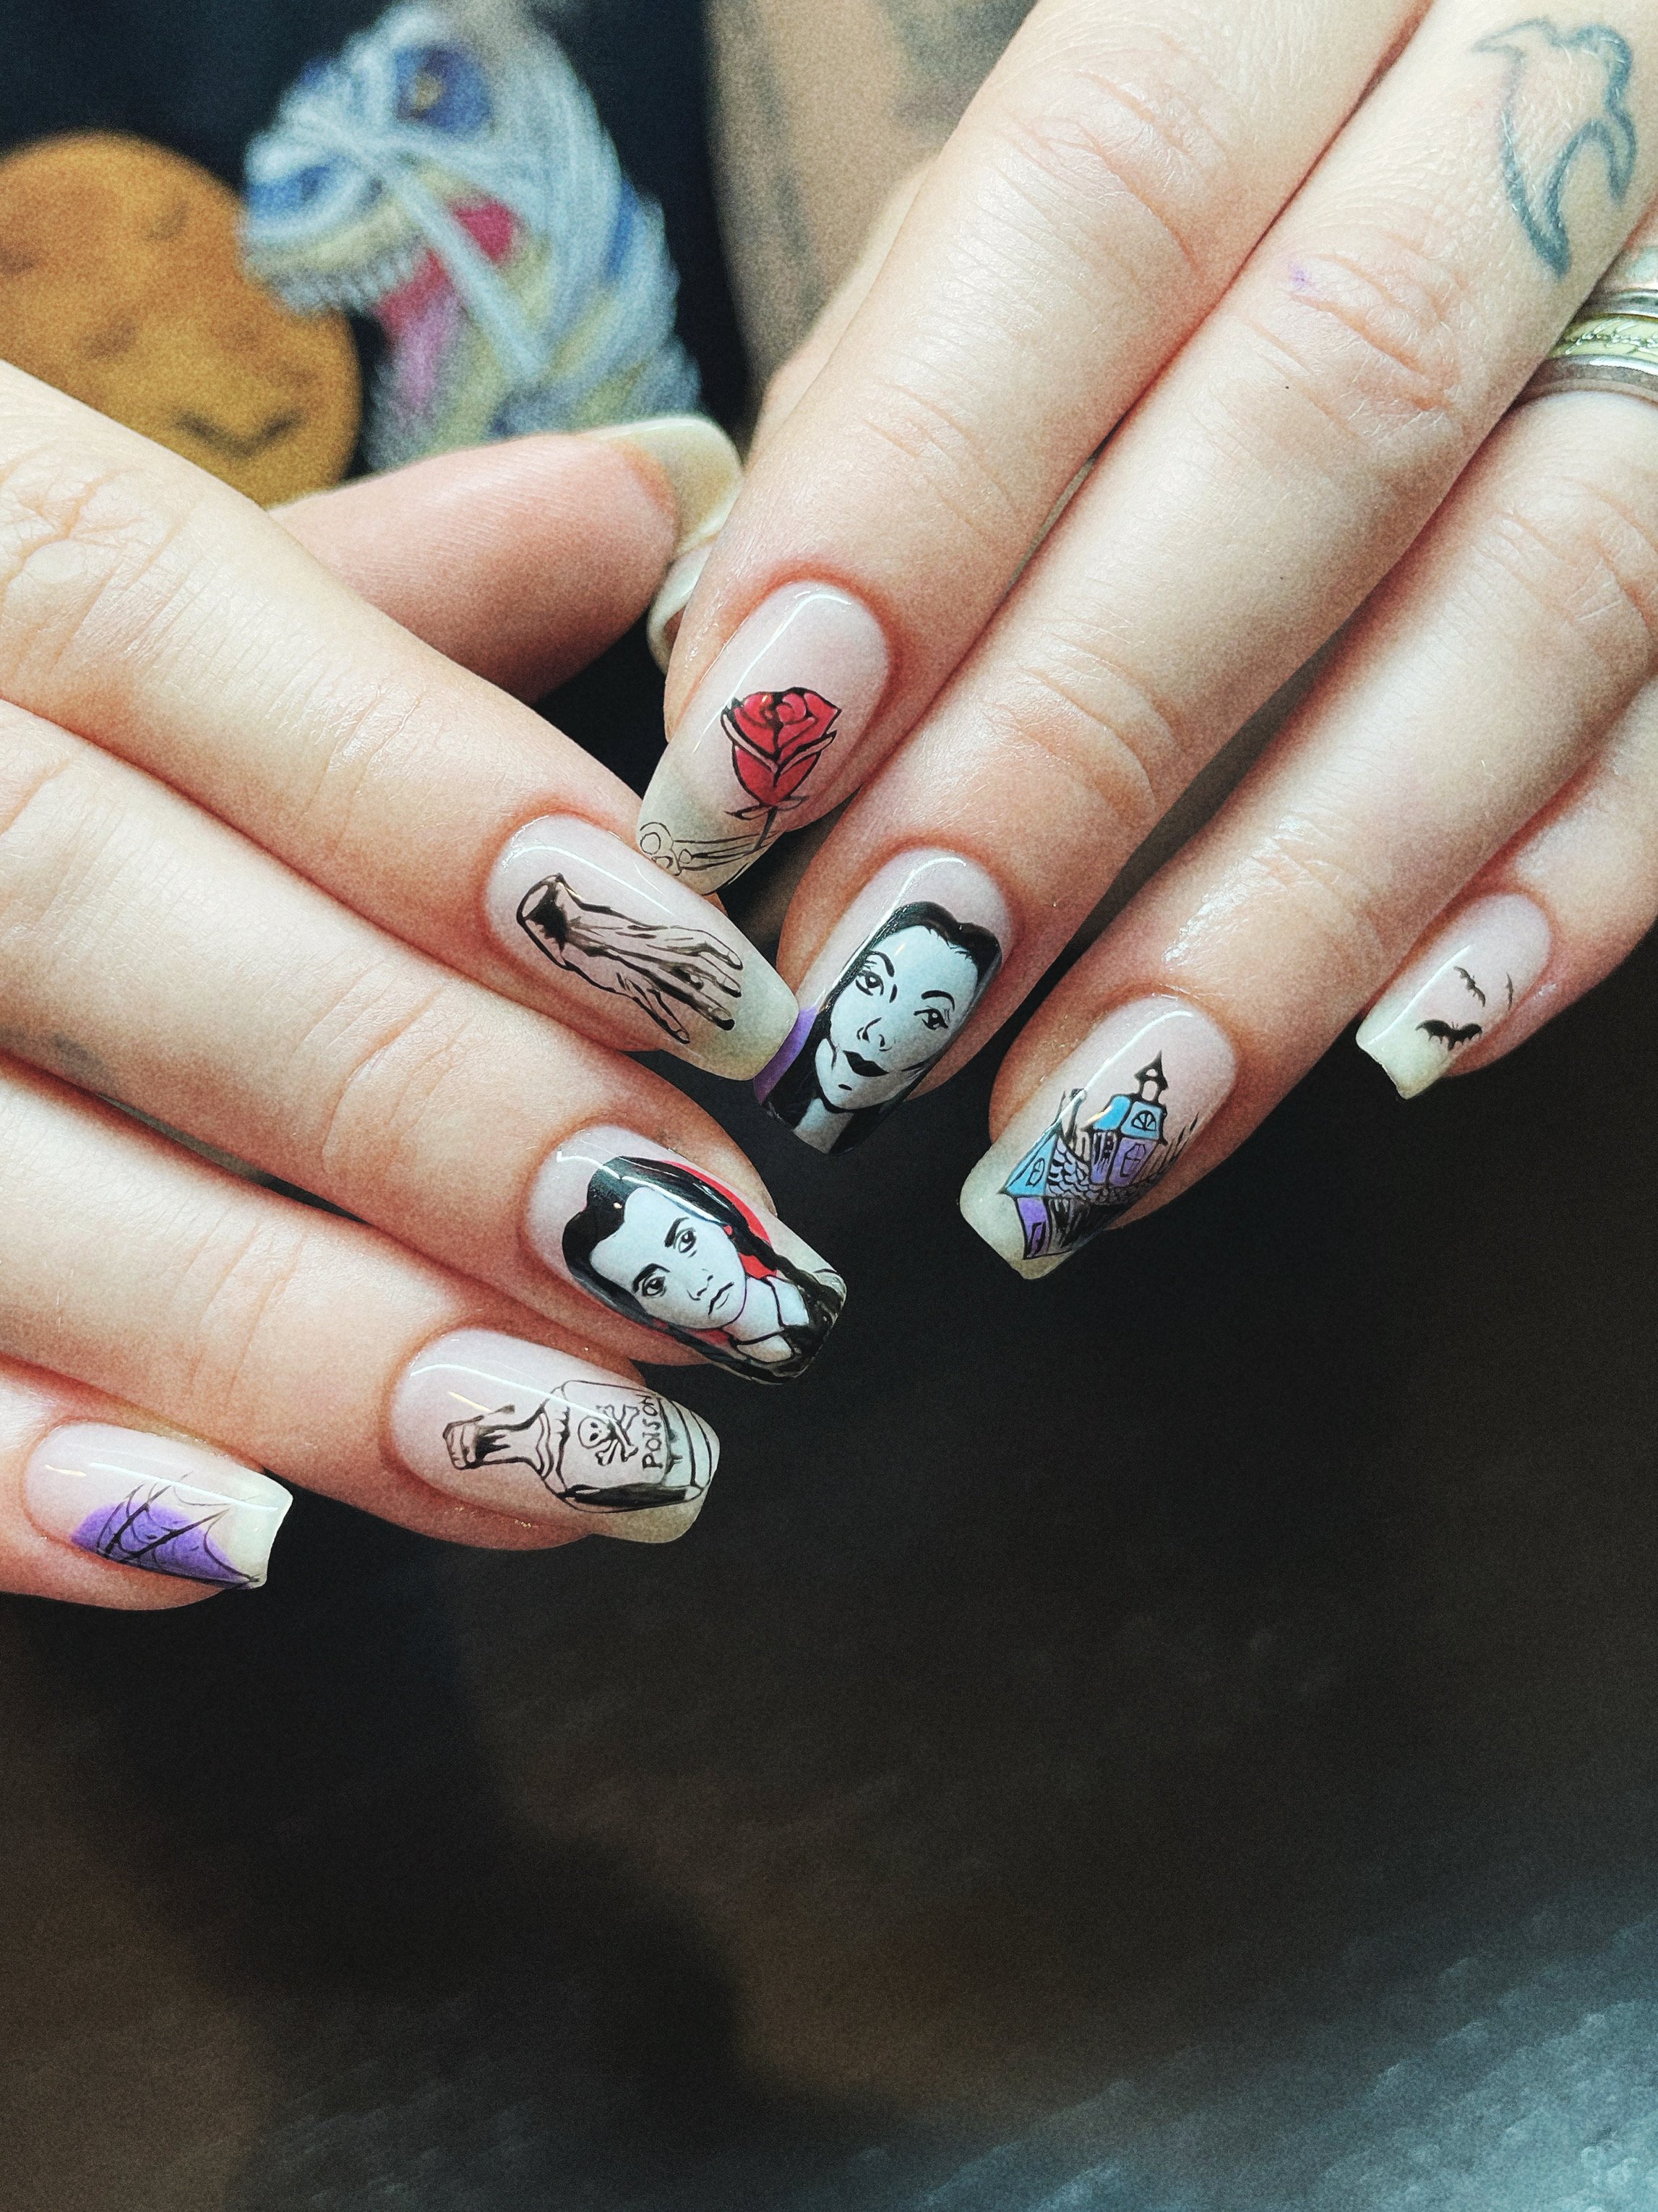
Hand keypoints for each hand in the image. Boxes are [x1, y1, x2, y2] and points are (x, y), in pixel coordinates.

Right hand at [0, 379, 845, 1608]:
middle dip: (424, 1106)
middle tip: (705, 1269)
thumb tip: (661, 488)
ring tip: (578, 1448)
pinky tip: (236, 1540)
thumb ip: (366, 577)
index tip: (710, 992)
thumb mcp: (89, 563)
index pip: (172, 618)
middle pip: (88, 912)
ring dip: (288, 1335)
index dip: (444, 805)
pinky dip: (9, 1470)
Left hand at [652, 1, 1657, 1249]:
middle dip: (1075, 748)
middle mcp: (1559, 78)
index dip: (914, 499)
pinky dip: (1561, 895)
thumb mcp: (1035, 207)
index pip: (1095, 198)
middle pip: (1319, 419)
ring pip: (1548, 593)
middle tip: (884, 1003)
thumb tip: (749, 698)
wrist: (1546, 90)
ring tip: (1089, 1119)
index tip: (747, 767)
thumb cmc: (1216, 185)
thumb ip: (903, 399)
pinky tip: (1395, 1048)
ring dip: (1295, 902)